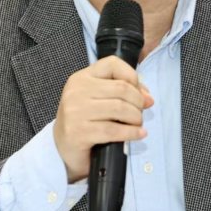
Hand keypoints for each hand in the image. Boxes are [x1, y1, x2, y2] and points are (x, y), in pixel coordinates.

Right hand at [52, 55, 153, 182]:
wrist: (62, 147)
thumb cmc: (85, 120)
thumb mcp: (98, 99)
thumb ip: (121, 91)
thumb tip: (147, 98)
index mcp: (82, 77)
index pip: (112, 64)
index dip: (132, 76)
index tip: (141, 93)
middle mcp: (76, 90)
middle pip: (121, 88)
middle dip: (138, 102)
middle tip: (140, 113)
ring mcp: (75, 111)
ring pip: (120, 108)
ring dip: (136, 118)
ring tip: (138, 124)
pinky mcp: (79, 132)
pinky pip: (113, 130)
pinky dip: (131, 132)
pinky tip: (138, 135)